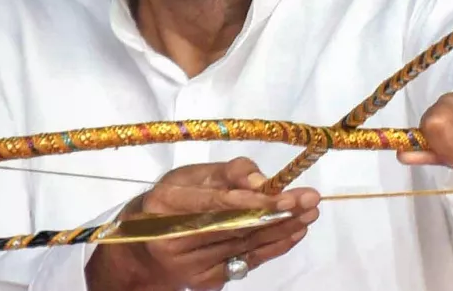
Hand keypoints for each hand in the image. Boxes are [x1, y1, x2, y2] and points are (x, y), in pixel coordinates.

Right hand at [85, 158, 318, 290]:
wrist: (141, 250)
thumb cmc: (170, 202)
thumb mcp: (189, 176)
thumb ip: (227, 172)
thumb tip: (261, 181)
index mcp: (165, 204)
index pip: (216, 204)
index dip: (254, 201)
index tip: (287, 194)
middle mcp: (174, 239)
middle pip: (236, 227)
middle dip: (279, 213)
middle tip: (311, 201)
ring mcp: (190, 266)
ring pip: (246, 245)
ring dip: (283, 229)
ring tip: (310, 213)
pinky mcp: (205, 282)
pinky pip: (247, 262)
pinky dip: (273, 247)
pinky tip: (294, 232)